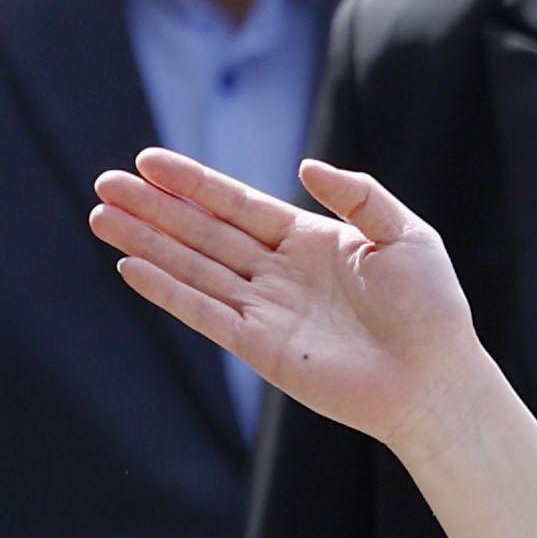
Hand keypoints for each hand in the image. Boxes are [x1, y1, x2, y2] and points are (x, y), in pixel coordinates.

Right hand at [90, 149, 480, 445]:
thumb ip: (359, 195)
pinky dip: (168, 291)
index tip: (148, 159)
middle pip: (203, 232)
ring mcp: (265, 310)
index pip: (237, 204)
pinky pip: (204, 313)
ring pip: (193, 268)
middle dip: (154, 208)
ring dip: (147, 243)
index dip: (194, 182)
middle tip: (105, 182)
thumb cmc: (432, 308)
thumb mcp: (404, 234)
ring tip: (100, 216)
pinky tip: (131, 266)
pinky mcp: (260, 348)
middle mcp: (279, 273)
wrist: (436, 378)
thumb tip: (304, 167)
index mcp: (309, 240)